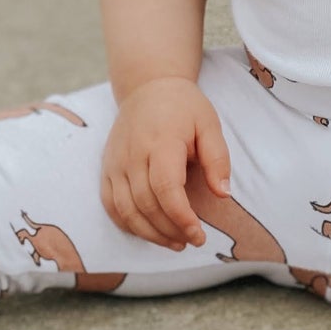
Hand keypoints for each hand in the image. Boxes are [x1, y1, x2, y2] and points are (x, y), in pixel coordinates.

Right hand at [101, 77, 231, 250]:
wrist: (147, 86)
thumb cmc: (183, 107)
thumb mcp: (209, 124)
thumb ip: (217, 159)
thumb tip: (223, 194)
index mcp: (161, 142)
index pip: (166, 188)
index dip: (181, 217)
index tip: (199, 235)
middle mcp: (133, 154)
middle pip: (146, 204)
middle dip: (170, 230)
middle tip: (192, 240)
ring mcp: (115, 162)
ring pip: (126, 210)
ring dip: (150, 233)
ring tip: (174, 242)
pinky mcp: (107, 168)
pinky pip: (111, 204)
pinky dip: (127, 224)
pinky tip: (148, 232)